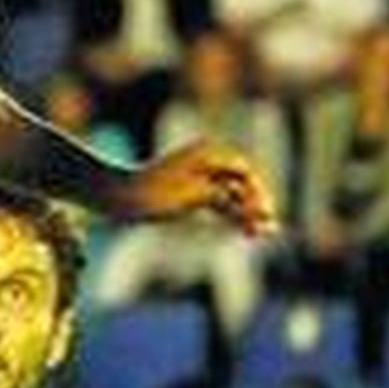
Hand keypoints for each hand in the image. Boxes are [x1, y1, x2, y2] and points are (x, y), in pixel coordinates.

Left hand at [125, 140, 278, 235]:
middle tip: (269, 229)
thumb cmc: (153, 193)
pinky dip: (229, 215)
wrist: (118, 197)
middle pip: (240, 182)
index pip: (244, 171)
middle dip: (254, 205)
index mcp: (208, 153)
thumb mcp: (193, 196)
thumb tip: (254, 209)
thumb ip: (226, 200)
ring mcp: (199, 176)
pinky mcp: (190, 192)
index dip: (257, 193)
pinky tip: (243, 231)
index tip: (266, 214)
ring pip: (230, 195)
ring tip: (260, 234)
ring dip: (244, 213)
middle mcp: (206, 160)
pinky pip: (217, 202)